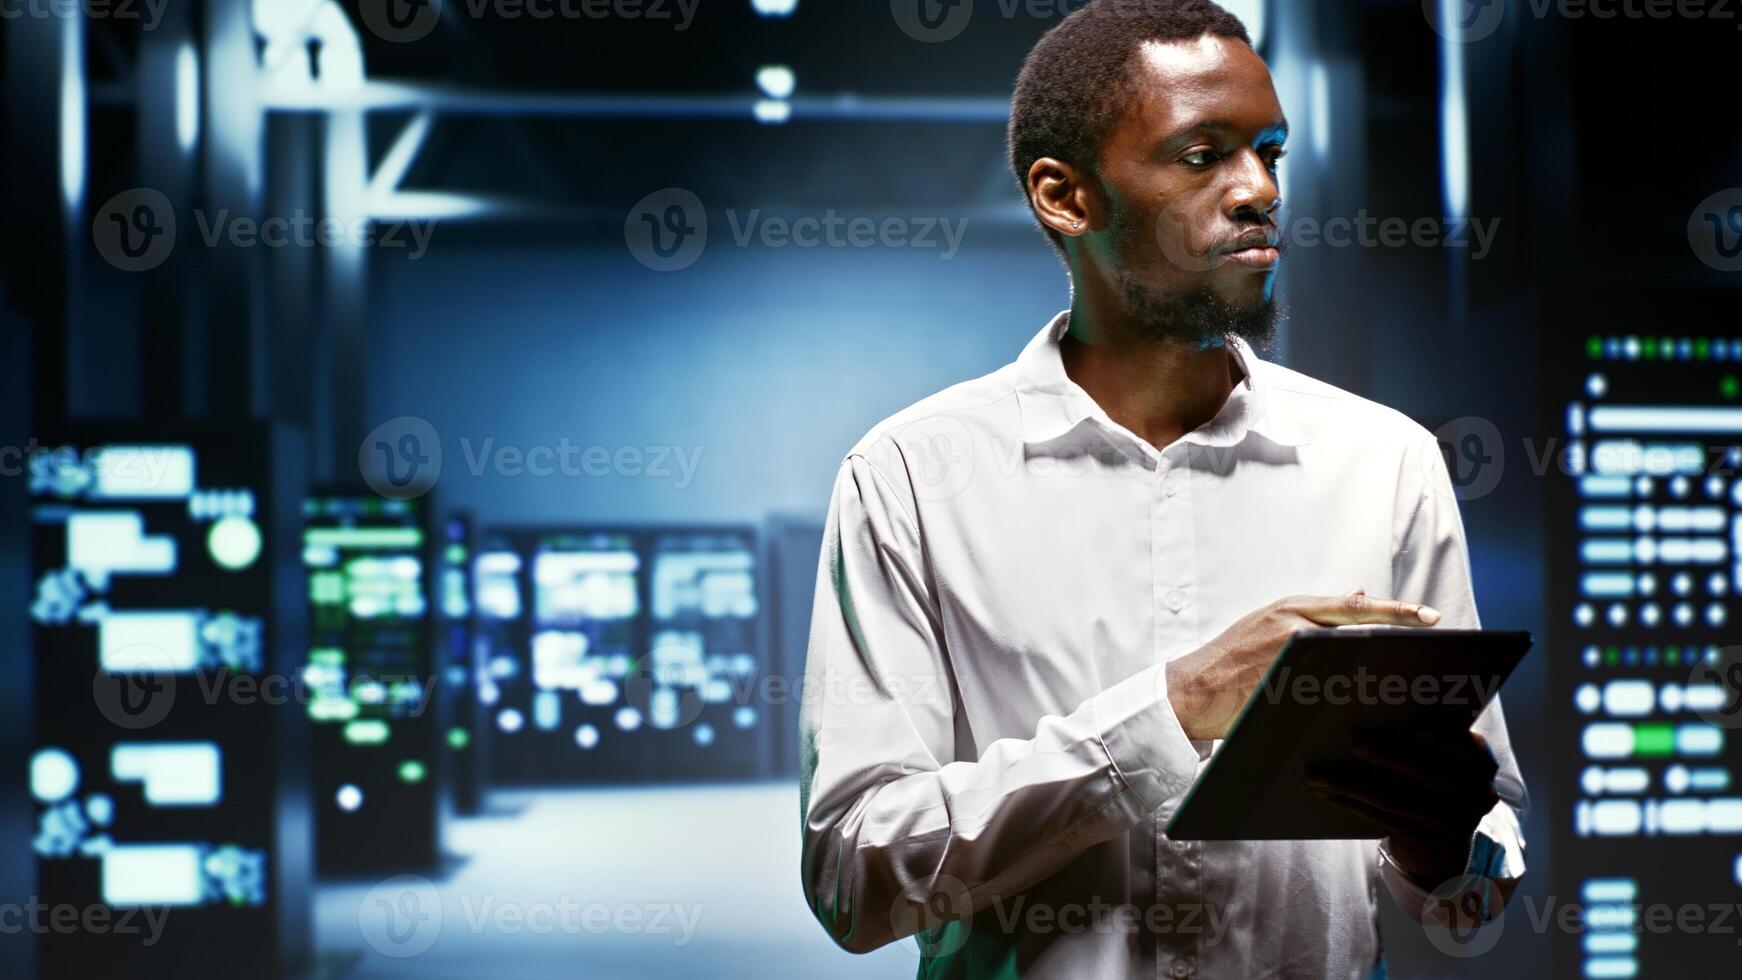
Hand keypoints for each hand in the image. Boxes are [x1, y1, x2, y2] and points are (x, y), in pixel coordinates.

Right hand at [1165, 588, 1440, 739]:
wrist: (1193, 688)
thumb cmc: (1234, 654)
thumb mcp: (1273, 619)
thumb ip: (1316, 611)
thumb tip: (1360, 593)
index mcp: (1293, 608)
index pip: (1355, 606)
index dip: (1396, 611)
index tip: (1430, 617)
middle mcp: (1292, 626)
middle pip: (1358, 633)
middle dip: (1396, 641)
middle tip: (1431, 649)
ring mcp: (1286, 659)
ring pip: (1346, 664)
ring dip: (1374, 675)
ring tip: (1403, 685)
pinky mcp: (1281, 689)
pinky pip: (1324, 692)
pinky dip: (1346, 697)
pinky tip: (1366, 706)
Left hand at [1305, 729, 1501, 889]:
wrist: (1441, 846)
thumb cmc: (1432, 785)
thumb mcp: (1443, 763)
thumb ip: (1428, 739)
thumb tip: (1376, 705)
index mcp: (1482, 767)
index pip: (1466, 746)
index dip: (1441, 734)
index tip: (1411, 723)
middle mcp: (1474, 796)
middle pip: (1425, 772)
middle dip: (1387, 754)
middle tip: (1354, 740)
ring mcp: (1451, 824)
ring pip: (1394, 798)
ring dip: (1352, 783)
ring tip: (1319, 772)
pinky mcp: (1424, 841)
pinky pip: (1380, 817)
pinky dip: (1350, 802)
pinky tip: (1327, 791)